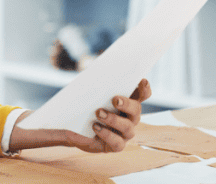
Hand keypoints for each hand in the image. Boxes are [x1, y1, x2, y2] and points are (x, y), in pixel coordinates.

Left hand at [8, 79, 152, 153]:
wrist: (71, 127)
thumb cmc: (83, 106)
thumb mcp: (89, 92)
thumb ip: (95, 83)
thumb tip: (92, 70)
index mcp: (126, 102)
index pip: (142, 94)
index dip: (144, 88)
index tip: (141, 80)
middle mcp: (129, 118)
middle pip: (137, 110)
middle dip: (128, 104)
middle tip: (115, 99)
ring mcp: (124, 133)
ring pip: (128, 127)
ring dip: (114, 119)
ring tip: (98, 113)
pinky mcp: (115, 145)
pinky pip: (117, 143)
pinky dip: (107, 134)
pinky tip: (96, 127)